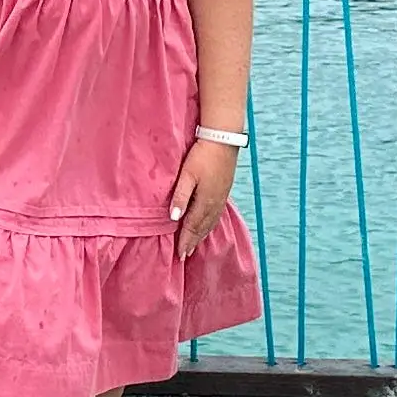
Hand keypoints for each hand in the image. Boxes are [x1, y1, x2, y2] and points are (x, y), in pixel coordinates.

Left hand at [167, 138, 236, 258]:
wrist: (224, 140)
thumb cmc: (202, 156)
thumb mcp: (187, 175)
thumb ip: (180, 196)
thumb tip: (173, 218)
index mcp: (205, 202)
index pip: (192, 227)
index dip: (185, 241)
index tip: (179, 255)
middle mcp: (215, 204)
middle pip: (202, 228)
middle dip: (193, 242)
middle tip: (184, 256)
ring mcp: (221, 198)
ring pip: (210, 223)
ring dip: (201, 235)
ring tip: (194, 245)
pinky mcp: (224, 192)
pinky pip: (216, 215)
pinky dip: (209, 225)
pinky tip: (207, 226)